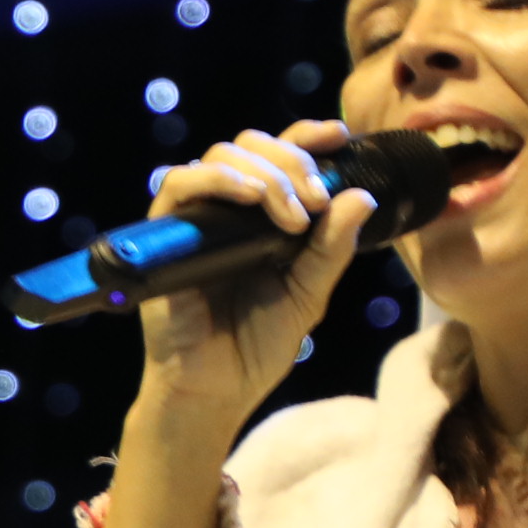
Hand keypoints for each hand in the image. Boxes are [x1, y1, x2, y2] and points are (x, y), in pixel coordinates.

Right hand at [128, 124, 379, 446]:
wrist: (215, 391)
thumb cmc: (256, 346)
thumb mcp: (309, 294)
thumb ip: (332, 248)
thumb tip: (361, 196)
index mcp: (262, 217)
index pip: (279, 156)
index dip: (306, 136)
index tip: (338, 136)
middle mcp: (227, 210)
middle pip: (253, 145)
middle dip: (292, 162)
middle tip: (315, 202)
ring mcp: (195, 220)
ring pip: (221, 155)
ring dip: (265, 173)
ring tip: (292, 214)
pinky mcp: (165, 235)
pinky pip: (179, 184)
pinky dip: (218, 180)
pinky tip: (250, 198)